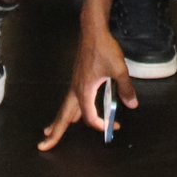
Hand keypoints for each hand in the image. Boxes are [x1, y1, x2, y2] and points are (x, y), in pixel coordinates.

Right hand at [39, 20, 137, 150]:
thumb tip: (132, 104)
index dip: (100, 124)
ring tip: (50, 131)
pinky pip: (69, 99)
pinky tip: (70, 111)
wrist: (93, 31)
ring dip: (58, 120)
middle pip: (63, 116)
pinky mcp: (77, 78)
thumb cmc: (104, 49)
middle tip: (44, 145)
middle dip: (54, 132)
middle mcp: (76, 89)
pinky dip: (66, 109)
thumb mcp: (119, 70)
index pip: (89, 116)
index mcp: (84, 90)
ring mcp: (74, 83)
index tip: (113, 125)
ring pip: (64, 107)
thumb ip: (125, 88)